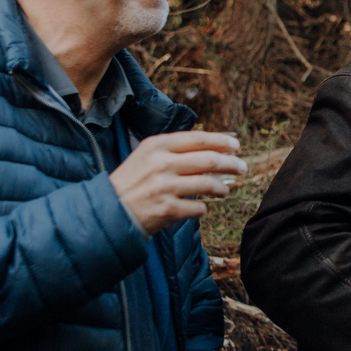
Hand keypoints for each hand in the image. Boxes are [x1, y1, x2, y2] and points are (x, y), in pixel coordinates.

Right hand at [108, 132, 247, 234]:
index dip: (221, 141)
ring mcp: (164, 187)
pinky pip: (198, 208)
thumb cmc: (131, 183)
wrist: (109, 212)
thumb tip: (212, 149)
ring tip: (225, 190)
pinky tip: (200, 207)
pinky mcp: (168, 209)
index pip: (197, 139)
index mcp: (156, 145)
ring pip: (208, 184)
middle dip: (230, 164)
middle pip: (208, 160)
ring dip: (222, 188)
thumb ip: (174, 151)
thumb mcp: (146, 157)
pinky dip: (202, 208)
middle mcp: (161, 163)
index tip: (236, 145)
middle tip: (242, 167)